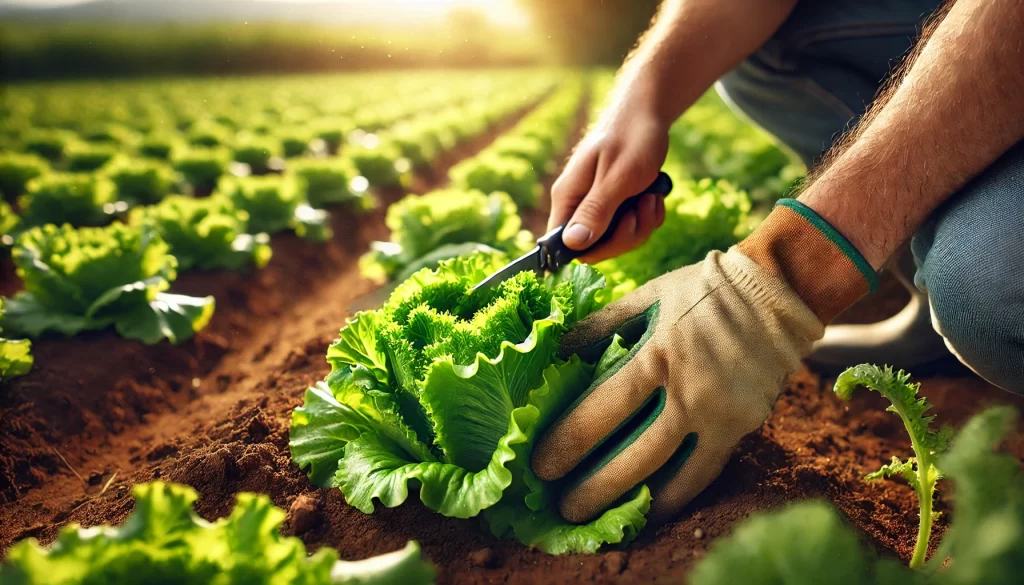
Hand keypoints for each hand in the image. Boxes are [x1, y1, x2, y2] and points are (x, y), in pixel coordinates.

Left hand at [531, 248, 823, 522]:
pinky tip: (650, 509)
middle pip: (634, 455)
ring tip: (599, 518)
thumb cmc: (703, 289)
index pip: (604, 409)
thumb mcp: (647, 296)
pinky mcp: (743, 427)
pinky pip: (705, 472)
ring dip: (632, 501)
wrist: (776, 291)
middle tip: (562, 508)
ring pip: (671, 474)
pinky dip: (676, 496)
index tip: (541, 466)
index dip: (568, 442)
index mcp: (659, 353)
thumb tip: (555, 349)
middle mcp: (691, 390)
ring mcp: (721, 414)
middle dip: (593, 488)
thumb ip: (601, 325)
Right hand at [550, 108, 669, 262]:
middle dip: (626, 234)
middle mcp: (578, 206)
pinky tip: (653, 194)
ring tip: (649, 194)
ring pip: (618, 239)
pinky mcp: (617, 205)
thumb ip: (595, 211)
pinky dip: (648, 216)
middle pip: (596, 247)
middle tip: (641, 207)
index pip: (563, 245)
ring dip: (642, 223)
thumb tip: (572, 244)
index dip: (591, 250)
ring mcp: (598, 206)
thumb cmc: (630, 140)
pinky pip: (632, 227)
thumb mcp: (616, 178)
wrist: (647, 114)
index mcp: (568, 198)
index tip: (618, 236)